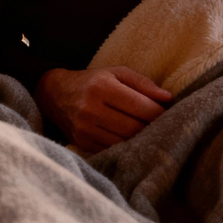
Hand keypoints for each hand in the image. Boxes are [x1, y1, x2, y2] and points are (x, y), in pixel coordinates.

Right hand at [35, 66, 171, 152]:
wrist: (55, 95)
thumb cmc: (92, 82)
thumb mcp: (116, 73)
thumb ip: (143, 83)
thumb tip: (168, 98)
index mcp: (103, 87)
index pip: (142, 107)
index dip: (160, 113)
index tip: (167, 113)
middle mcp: (91, 108)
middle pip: (135, 128)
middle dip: (151, 127)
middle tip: (160, 125)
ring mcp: (85, 128)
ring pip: (125, 142)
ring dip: (139, 139)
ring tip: (145, 131)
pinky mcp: (82, 143)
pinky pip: (112, 149)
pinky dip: (124, 146)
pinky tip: (129, 139)